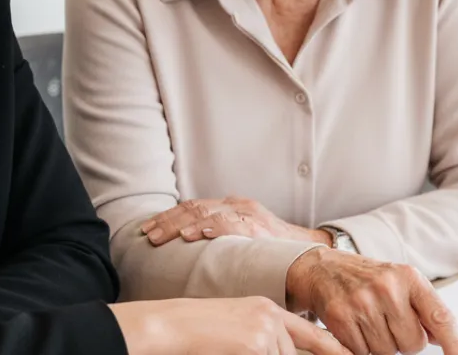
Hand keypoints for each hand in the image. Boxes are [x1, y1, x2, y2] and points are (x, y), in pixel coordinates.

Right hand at [109, 297, 349, 354]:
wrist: (172, 325)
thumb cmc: (200, 331)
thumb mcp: (239, 328)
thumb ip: (266, 338)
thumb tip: (287, 351)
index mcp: (268, 309)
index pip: (311, 334)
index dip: (335, 349)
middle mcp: (271, 317)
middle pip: (293, 354)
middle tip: (280, 351)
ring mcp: (264, 330)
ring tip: (233, 346)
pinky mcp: (255, 344)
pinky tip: (232, 350)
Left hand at [140, 196, 332, 246]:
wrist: (309, 251)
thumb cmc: (272, 250)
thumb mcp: (243, 238)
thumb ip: (221, 238)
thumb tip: (188, 251)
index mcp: (231, 206)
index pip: (193, 206)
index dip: (168, 216)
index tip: (148, 228)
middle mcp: (237, 205)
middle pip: (194, 207)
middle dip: (168, 221)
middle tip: (148, 235)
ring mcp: (248, 214)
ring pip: (207, 213)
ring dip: (181, 226)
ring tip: (163, 237)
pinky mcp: (259, 226)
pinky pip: (231, 224)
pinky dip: (212, 228)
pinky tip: (196, 235)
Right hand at [286, 248, 457, 354]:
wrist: (324, 268)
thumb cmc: (366, 277)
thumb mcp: (400, 282)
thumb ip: (423, 308)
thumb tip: (443, 338)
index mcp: (409, 277)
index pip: (440, 317)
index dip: (455, 344)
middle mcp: (387, 288)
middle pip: (413, 343)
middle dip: (404, 341)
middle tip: (389, 322)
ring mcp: (363, 302)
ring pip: (388, 352)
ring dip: (381, 344)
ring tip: (370, 322)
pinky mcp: (341, 317)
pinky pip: (363, 353)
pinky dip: (361, 346)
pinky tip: (356, 327)